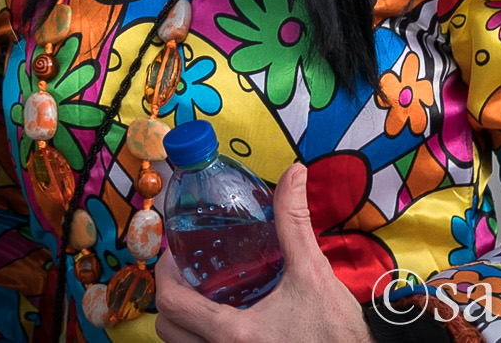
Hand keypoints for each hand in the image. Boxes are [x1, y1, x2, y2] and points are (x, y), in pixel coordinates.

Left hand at [152, 163, 372, 342]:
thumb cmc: (335, 331)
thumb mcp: (313, 272)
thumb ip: (295, 222)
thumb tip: (294, 174)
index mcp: (233, 334)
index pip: (172, 303)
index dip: (165, 274)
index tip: (175, 255)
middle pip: (169, 329)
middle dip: (172, 298)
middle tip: (188, 273)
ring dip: (186, 321)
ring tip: (204, 295)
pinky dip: (202, 338)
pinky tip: (224, 318)